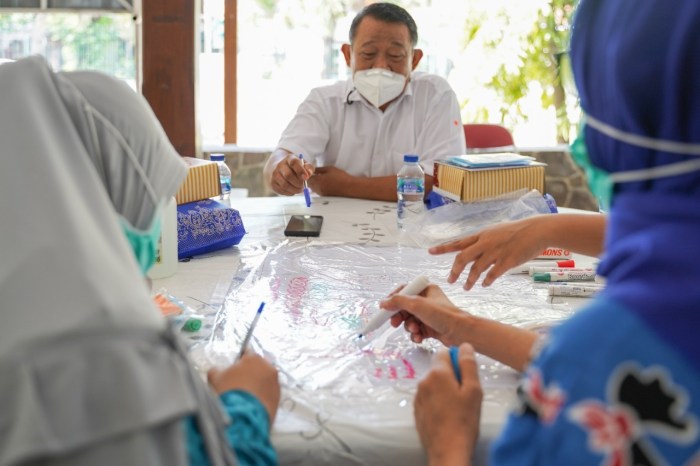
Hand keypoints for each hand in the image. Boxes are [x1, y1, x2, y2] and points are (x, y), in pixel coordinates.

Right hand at [207, 353, 279, 425]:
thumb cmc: (229, 393)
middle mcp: (268, 367)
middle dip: (251, 373)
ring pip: (265, 380)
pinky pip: (269, 393)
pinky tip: (252, 403)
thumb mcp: (215, 378)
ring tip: (246, 396)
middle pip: (258, 367)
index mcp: (254, 358)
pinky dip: (263, 396)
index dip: (239, 361)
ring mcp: (275, 383)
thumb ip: (217, 370)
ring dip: (258, 385)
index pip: (247, 353)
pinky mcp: (279, 397)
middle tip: (240, 384)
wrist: (242, 416)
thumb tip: (217, 371)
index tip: (235, 369)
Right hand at [270, 154, 313, 195]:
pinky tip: (293, 190)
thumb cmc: (297, 168)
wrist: (282, 170)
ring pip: (285, 185)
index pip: (294, 163)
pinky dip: (290, 193)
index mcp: (289, 158)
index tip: (306, 178)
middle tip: (304, 186)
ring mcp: (275, 174)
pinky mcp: (273, 183)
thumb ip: (309, 168)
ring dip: (295, 190)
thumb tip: (308, 174)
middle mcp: (280, 165)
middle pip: (288, 175)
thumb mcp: (304, 165)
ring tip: (300, 189)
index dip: (300, 170)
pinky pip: (282, 191)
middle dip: (298, 183)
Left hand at [306, 166, 353, 196]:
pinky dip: (319, 186)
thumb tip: (312, 169)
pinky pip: (318, 191)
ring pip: (313, 188)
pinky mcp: (325, 196)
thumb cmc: (341, 178)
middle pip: (308, 183)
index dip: (308, 173)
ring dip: (315, 183)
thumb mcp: (329, 169)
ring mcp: (321, 193)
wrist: (349, 187)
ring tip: (322, 178)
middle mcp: (317, 189)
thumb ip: (318, 169)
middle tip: (316, 173)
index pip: (306, 177)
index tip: (310, 170)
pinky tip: (326, 183)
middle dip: (310, 178)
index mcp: (317, 181)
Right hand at [381, 284, 470, 345]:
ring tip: (415, 330)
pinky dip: (416, 335)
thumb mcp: (417, 304)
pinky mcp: (430, 328)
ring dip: (409, 327)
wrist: (461, 332)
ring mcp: (428, 315)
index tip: (384, 308)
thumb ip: (398, 302)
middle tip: (395, 324)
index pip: (404, 291)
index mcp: (426, 290)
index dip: (393, 299)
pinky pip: (416, 330)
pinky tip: (419, 338)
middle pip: (404, 308)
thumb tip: (382, 303)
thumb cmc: (442, 315)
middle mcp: (427, 301)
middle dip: (400, 317)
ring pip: (409, 321)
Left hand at [414, 343, 481, 464]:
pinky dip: (437, 400)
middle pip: (438, 368)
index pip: (444, 352)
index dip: (457, 360)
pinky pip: (428, 397)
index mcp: (437, 373)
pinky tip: (448, 415)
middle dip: (452, 375)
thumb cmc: (464, 421)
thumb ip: (468, 364)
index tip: (466, 375)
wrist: (447, 451)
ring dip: (444, 388)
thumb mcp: (473, 390)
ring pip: (433, 383)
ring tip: (457, 407)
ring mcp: (418, 396)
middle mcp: (423, 381)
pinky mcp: (417, 410)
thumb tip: (464, 345)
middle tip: (465, 393)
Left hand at [428, 216, 548, 289]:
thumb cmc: (516, 231)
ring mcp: (496, 252)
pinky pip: (492, 274)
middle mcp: (485, 243)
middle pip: (463, 257)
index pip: (458, 242)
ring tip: (467, 287)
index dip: (443, 247)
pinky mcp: (507, 261)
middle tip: (450, 280)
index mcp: (481, 235)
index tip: (430, 251)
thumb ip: (483, 242)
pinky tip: (485, 285)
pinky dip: (487, 281)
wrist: (537, 230)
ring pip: (476, 269)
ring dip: (470, 280)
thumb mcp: (496, 232)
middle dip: (454, 270)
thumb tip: (473, 251)